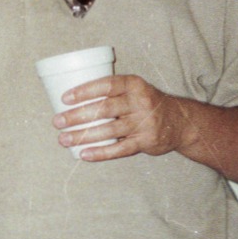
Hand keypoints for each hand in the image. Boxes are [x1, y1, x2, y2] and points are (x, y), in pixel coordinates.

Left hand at [55, 74, 187, 160]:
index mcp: (134, 85)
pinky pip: (120, 149)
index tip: (64, 98)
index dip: (84, 91)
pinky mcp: (146, 141)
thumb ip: (111, 92)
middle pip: (104, 109)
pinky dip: (100, 153)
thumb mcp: (134, 89)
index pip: (107, 85)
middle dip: (77, 116)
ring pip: (109, 130)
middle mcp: (140, 102)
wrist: (180, 121)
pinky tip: (84, 154)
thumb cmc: (146, 103)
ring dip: (83, 135)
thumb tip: (72, 101)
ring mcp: (144, 123)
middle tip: (57, 122)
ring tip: (64, 139)